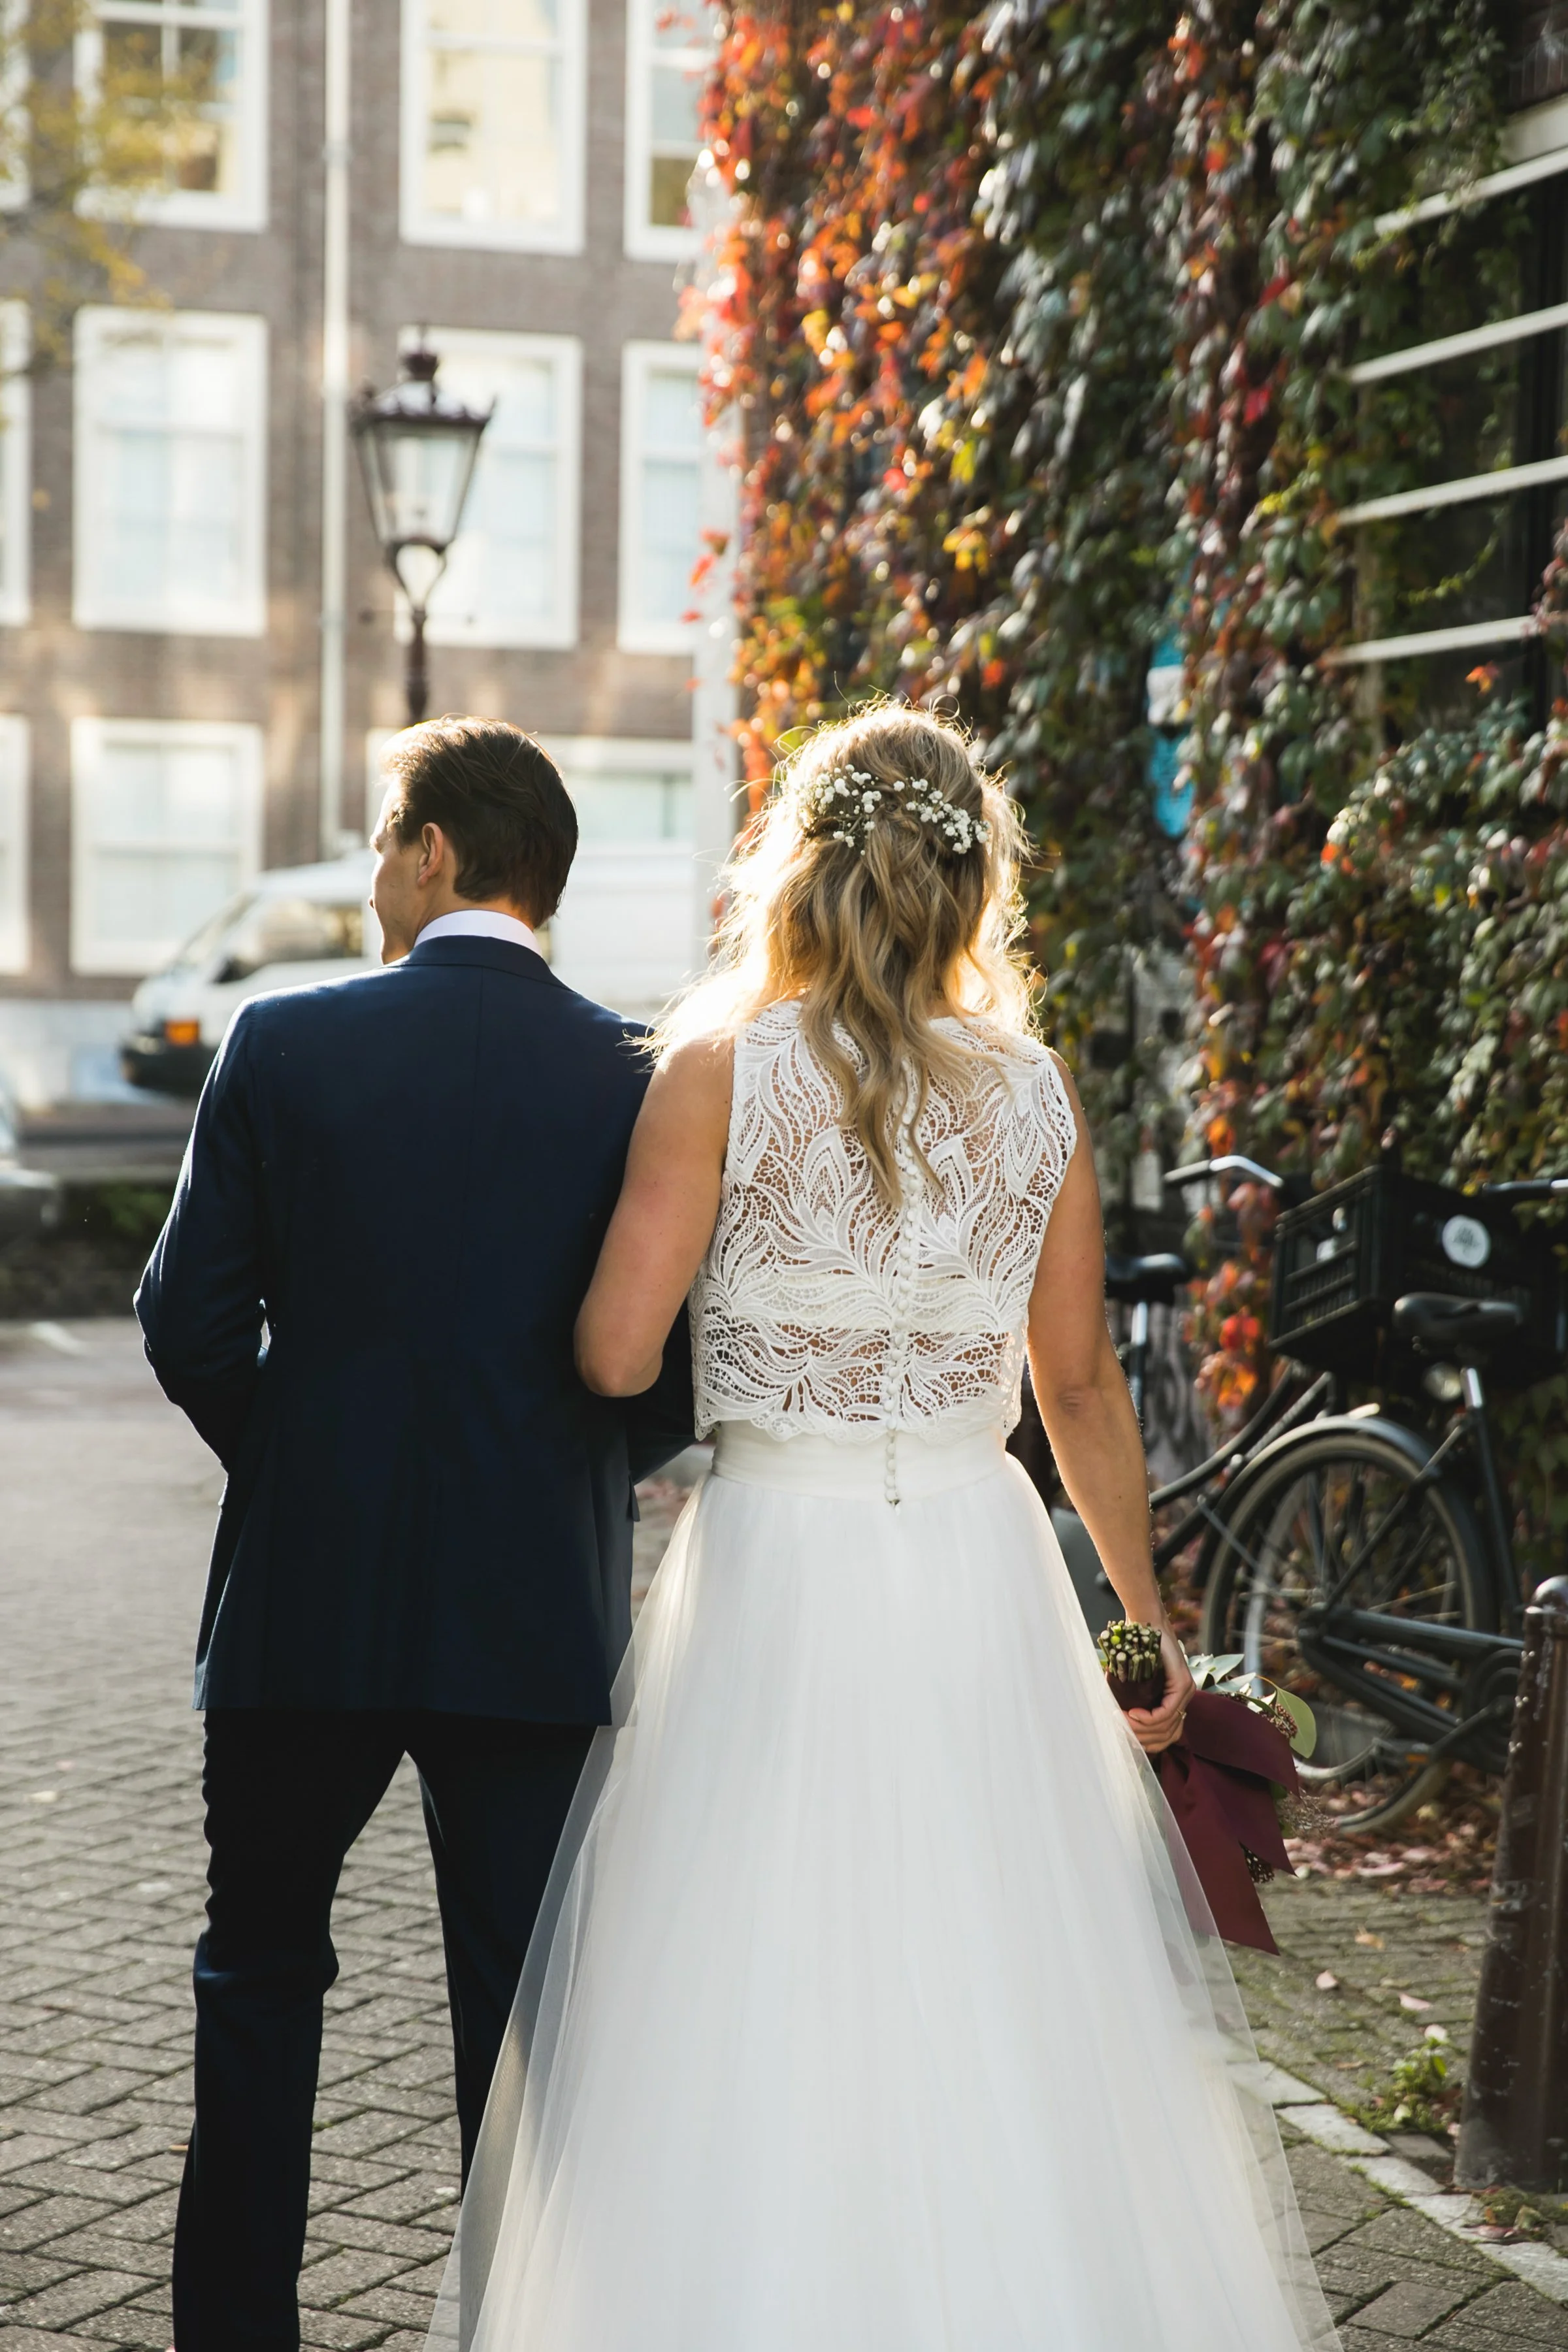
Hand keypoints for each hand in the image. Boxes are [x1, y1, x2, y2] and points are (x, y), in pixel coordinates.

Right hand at [1125, 1628, 1195, 1754]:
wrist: (1146, 1624)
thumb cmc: (1137, 1649)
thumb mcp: (1138, 1682)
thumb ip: (1137, 1700)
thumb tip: (1121, 1725)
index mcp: (1176, 1700)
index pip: (1168, 1735)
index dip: (1147, 1742)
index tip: (1126, 1736)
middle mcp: (1186, 1698)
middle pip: (1167, 1735)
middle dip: (1140, 1737)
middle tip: (1119, 1728)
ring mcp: (1186, 1691)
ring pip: (1166, 1726)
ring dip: (1140, 1728)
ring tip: (1121, 1719)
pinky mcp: (1182, 1683)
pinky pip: (1166, 1712)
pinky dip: (1147, 1717)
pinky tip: (1132, 1713)